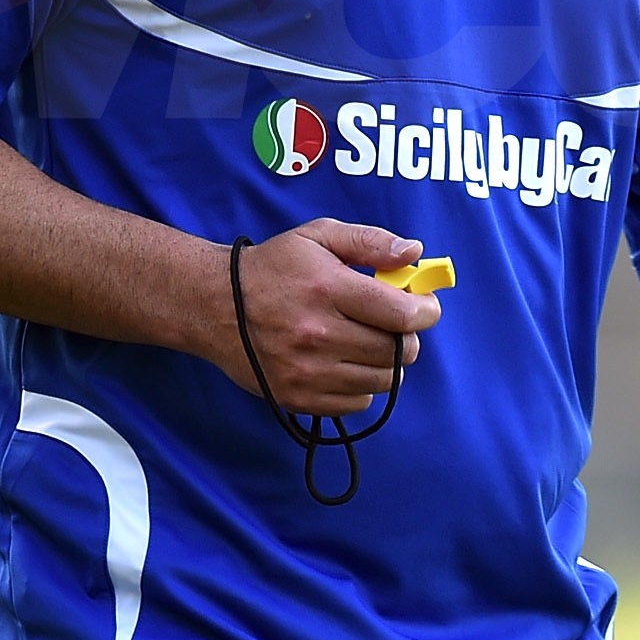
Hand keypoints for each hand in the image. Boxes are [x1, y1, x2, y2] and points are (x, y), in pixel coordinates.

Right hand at [206, 221, 441, 415]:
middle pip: (396, 351)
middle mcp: (317, 334)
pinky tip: (347, 362)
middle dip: (408, 336)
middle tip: (396, 324)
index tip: (425, 307)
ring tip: (370, 342)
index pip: (400, 314)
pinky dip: (363, 386)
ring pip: (382, 381)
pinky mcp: (297, 397)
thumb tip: (414, 253)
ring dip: (388, 363)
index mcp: (326, 289)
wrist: (214, 307)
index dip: (426, 311)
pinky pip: (357, 404)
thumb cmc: (274, 268)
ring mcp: (306, 371)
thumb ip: (370, 242)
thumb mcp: (318, 236)